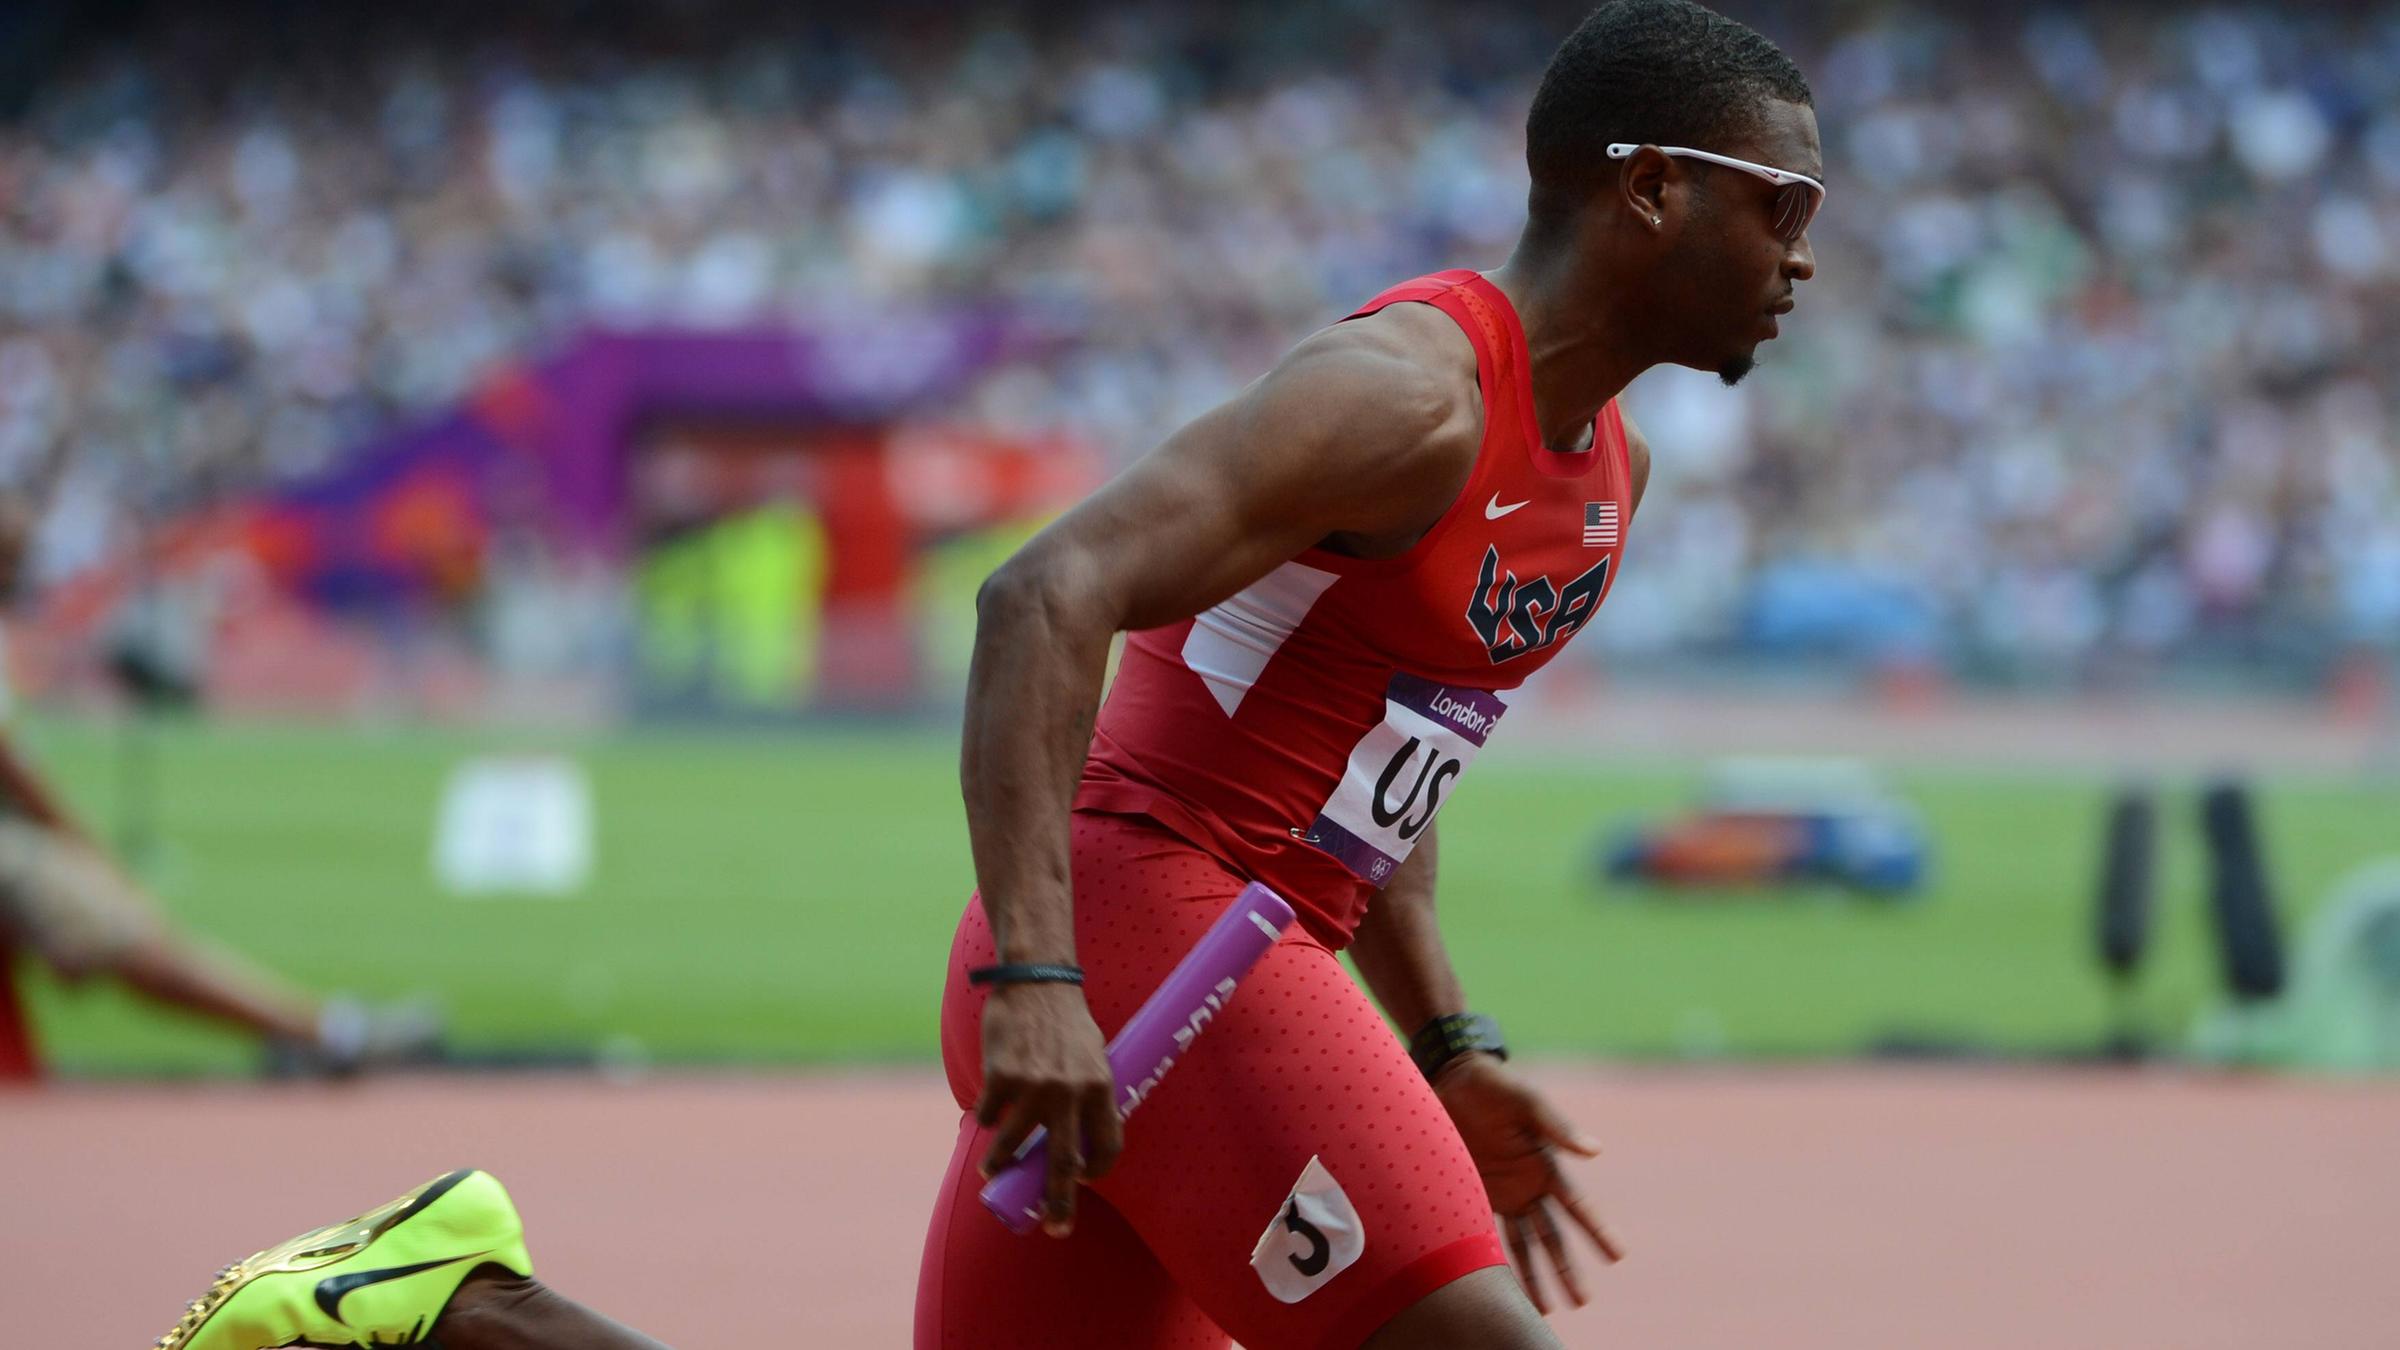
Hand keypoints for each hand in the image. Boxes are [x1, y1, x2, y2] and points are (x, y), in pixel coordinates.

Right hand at [973, 981, 1122, 1236]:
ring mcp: (1034, 1086)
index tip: (1083, 1183)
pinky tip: (987, 1113)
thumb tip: (1077, 1142)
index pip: (1108, 1146)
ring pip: (1014, 1146)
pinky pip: (990, 1116)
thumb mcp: (1093, 1057)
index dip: (1097, 1171)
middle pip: (1064, 1166)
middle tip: (1054, 1229)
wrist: (1036, 980)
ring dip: (1000, 1166)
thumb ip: (1089, 1096)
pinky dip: (987, 1120)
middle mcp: (1070, 1092)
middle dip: (1058, 1205)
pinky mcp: (1001, 1077)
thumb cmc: (1066, 1022)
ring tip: (992, 1173)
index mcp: (1101, 1087)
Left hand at [1433, 1054, 1621, 1312]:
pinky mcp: (1477, 1194)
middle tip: (1582, 1301)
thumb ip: (1558, 1127)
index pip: (1577, 1207)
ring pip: (1525, 1245)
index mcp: (1547, 1165)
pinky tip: (1501, 1284)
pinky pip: (1488, 1234)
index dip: (1598, 1231)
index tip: (1619, 1256)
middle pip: (1553, 1237)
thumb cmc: (1494, 1087)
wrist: (1452, 1081)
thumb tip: (1595, 1150)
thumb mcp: (1527, 1102)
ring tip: (1547, 1308)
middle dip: (1567, 1269)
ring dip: (1535, 1275)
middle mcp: (1529, 1186)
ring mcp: (1504, 1193)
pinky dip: (1495, 1259)